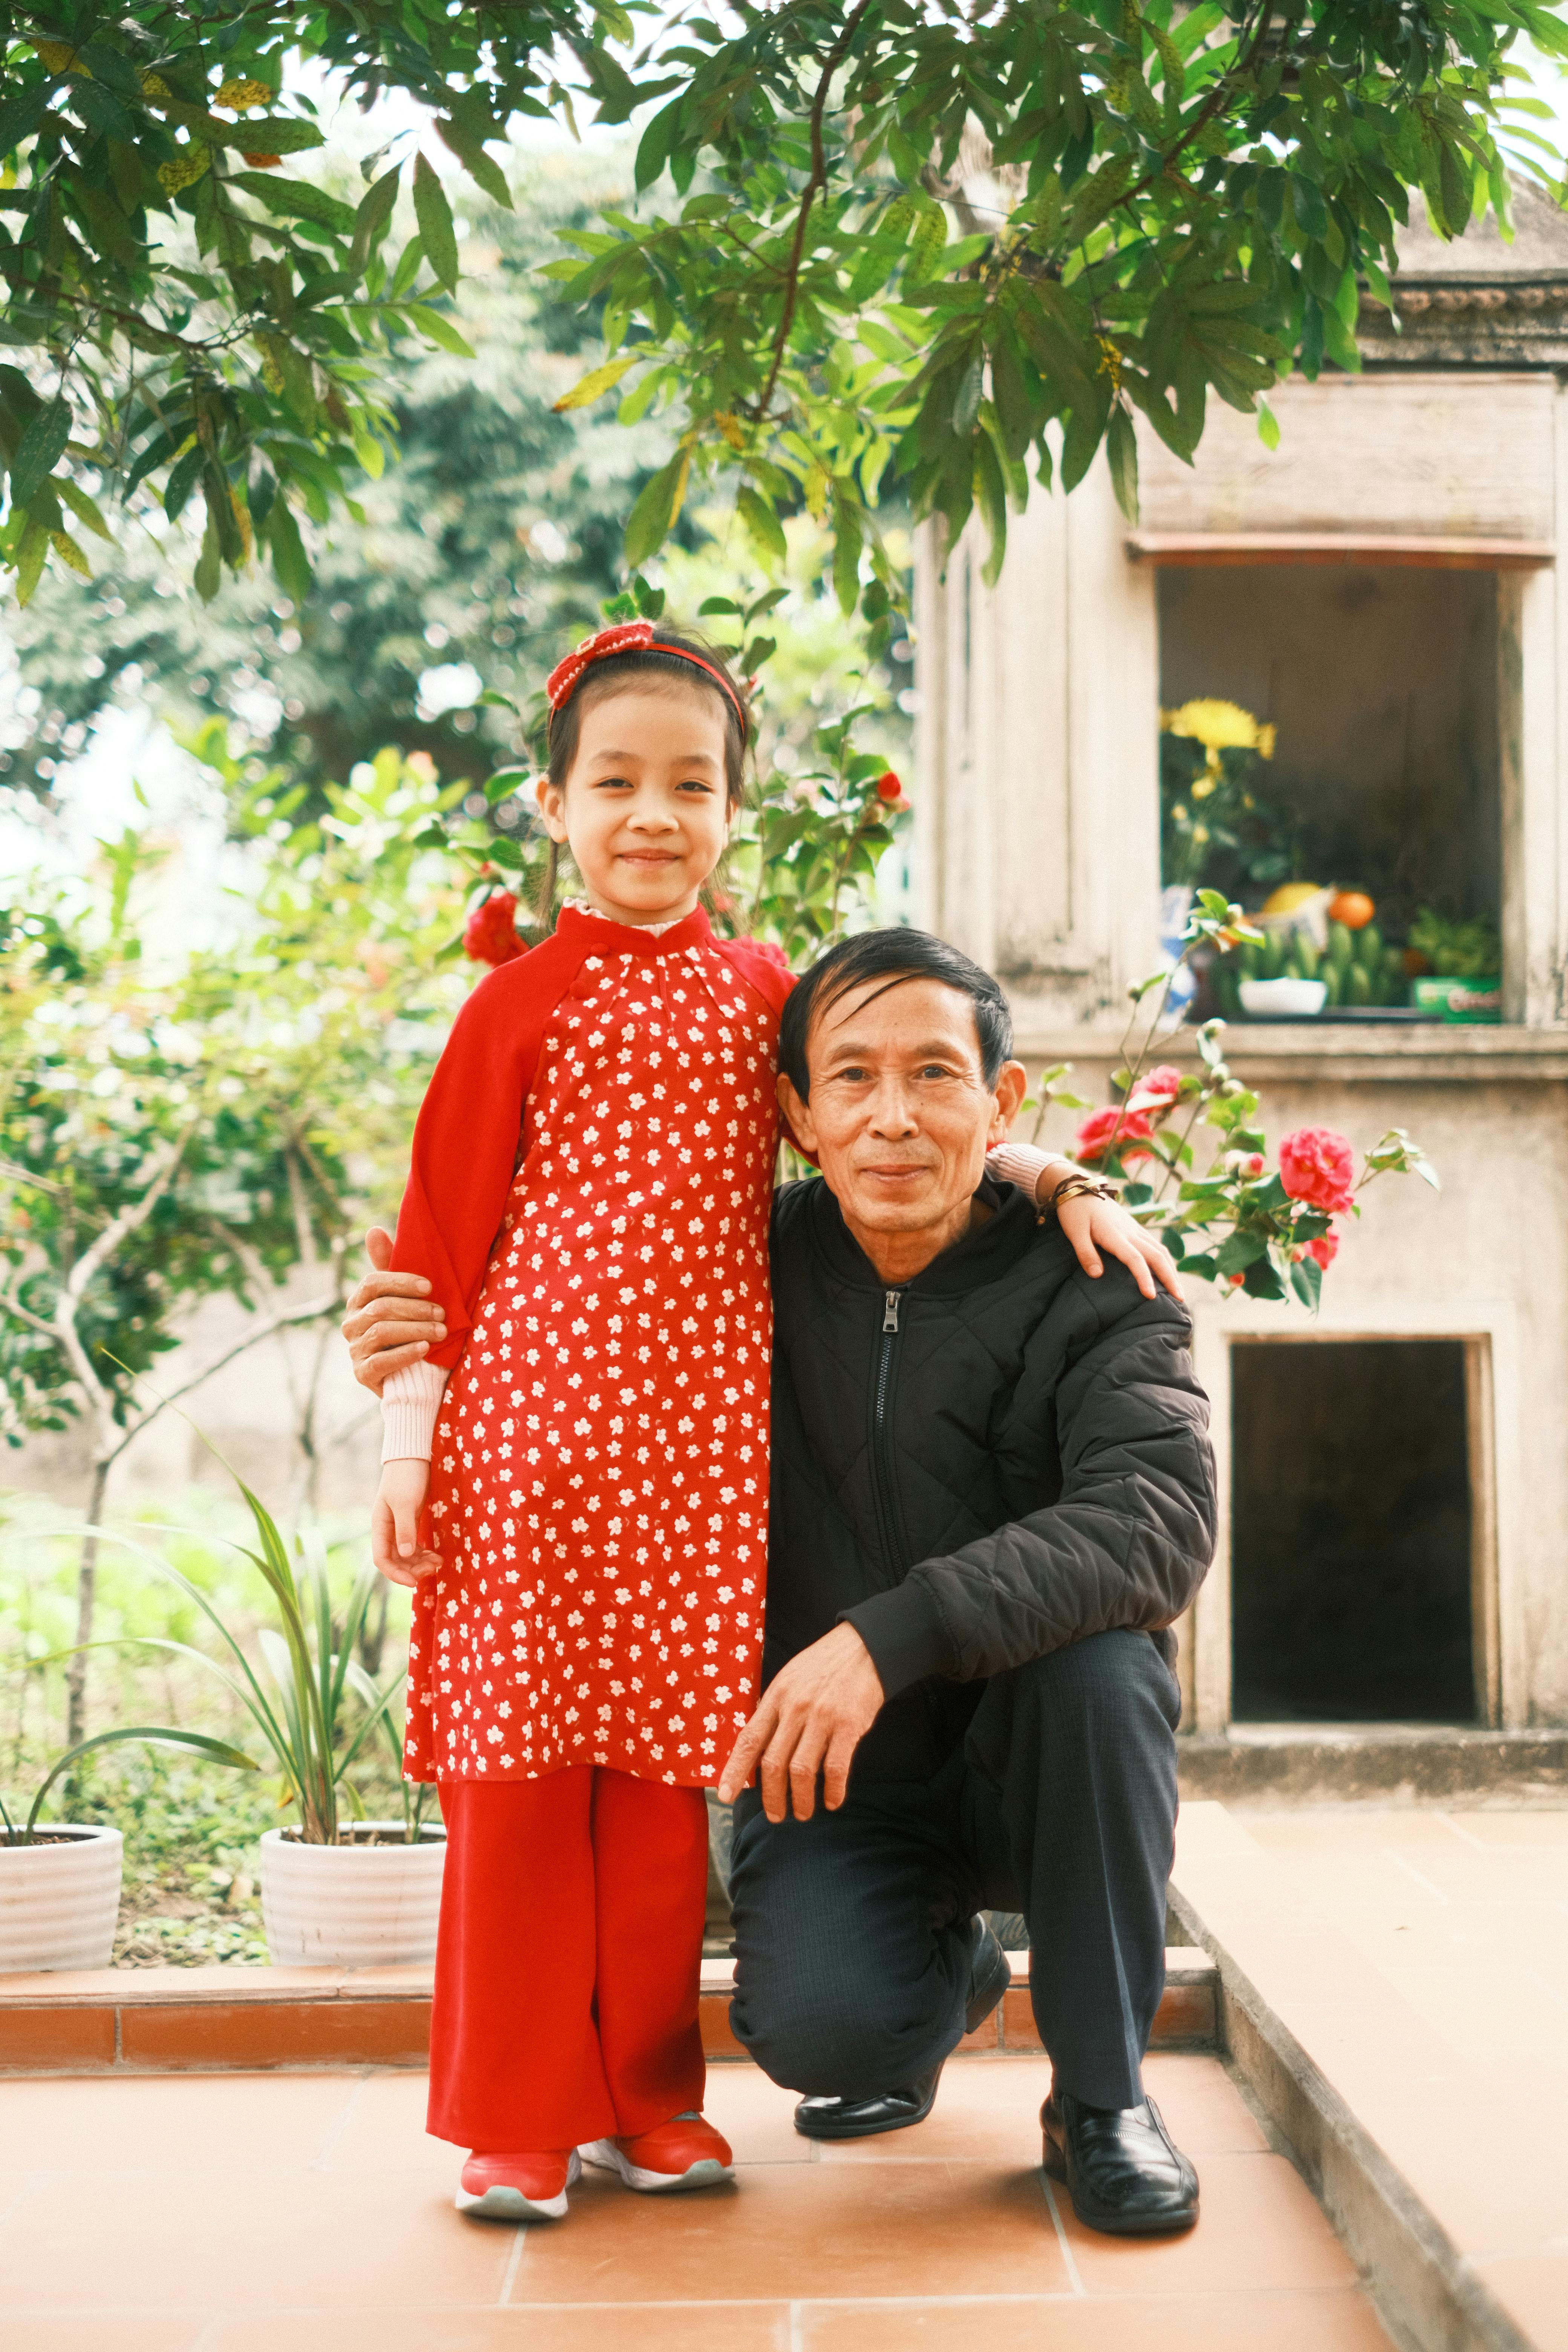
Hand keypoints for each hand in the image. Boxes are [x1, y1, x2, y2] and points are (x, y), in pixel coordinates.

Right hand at [342, 1225, 446, 1394]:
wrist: (416, 1375)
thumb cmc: (412, 1327)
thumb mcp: (406, 1297)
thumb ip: (390, 1266)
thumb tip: (373, 1230)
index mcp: (359, 1301)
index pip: (372, 1283)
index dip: (400, 1282)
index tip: (429, 1286)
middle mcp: (351, 1324)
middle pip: (380, 1308)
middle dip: (415, 1309)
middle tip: (442, 1313)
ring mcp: (355, 1350)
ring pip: (381, 1332)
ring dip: (415, 1329)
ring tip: (441, 1331)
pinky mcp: (362, 1374)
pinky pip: (381, 1362)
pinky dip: (406, 1353)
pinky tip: (425, 1349)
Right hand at [372, 1459, 440, 1588]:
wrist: (413, 1456)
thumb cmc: (406, 1477)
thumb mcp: (405, 1502)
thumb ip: (404, 1528)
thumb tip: (404, 1554)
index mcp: (379, 1526)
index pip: (382, 1559)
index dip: (396, 1574)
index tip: (414, 1582)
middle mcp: (387, 1530)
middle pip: (395, 1560)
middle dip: (412, 1569)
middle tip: (434, 1569)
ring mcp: (399, 1526)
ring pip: (406, 1555)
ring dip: (420, 1563)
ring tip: (439, 1562)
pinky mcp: (411, 1522)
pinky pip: (414, 1546)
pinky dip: (424, 1553)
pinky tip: (436, 1555)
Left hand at [716, 1623, 883, 1821]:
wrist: (864, 1647)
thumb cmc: (823, 1666)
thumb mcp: (789, 1680)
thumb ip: (774, 1712)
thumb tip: (757, 1750)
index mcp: (777, 1696)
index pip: (749, 1740)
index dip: (735, 1771)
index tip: (726, 1796)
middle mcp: (796, 1708)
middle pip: (774, 1763)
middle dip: (772, 1796)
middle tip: (775, 1815)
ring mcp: (823, 1717)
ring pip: (802, 1771)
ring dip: (801, 1800)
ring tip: (802, 1813)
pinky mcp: (849, 1725)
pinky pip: (836, 1767)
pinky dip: (833, 1790)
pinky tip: (832, 1801)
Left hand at [1052, 1185, 1182, 1302]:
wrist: (1080, 1188)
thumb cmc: (1074, 1212)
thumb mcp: (1074, 1232)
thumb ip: (1085, 1253)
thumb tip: (1097, 1275)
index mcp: (1115, 1234)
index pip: (1135, 1259)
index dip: (1144, 1278)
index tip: (1151, 1297)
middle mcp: (1130, 1232)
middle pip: (1157, 1256)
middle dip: (1170, 1278)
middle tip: (1180, 1299)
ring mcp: (1135, 1229)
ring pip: (1160, 1250)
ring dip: (1171, 1270)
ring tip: (1178, 1291)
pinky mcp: (1135, 1228)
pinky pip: (1156, 1245)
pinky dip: (1166, 1260)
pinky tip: (1168, 1271)